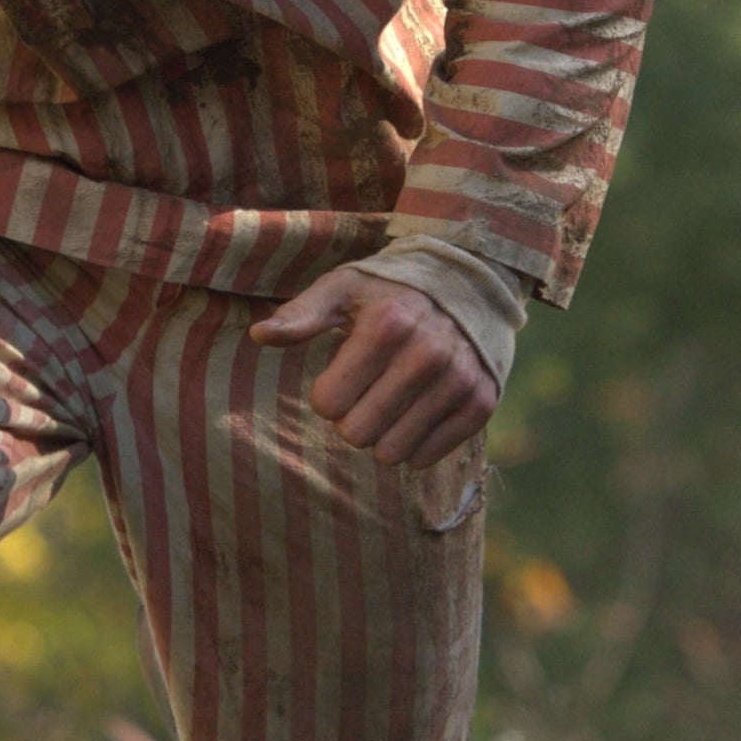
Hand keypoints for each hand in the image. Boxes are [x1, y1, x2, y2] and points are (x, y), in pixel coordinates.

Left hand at [249, 268, 497, 468]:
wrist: (470, 283)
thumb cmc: (391, 290)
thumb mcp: (343, 288)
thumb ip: (301, 314)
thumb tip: (259, 336)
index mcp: (388, 325)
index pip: (328, 404)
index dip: (328, 394)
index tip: (342, 375)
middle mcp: (428, 354)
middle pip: (356, 434)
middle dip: (352, 419)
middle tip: (367, 392)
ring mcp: (458, 380)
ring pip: (391, 453)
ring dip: (383, 435)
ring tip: (392, 402)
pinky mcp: (481, 403)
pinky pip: (427, 457)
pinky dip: (416, 443)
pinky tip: (419, 411)